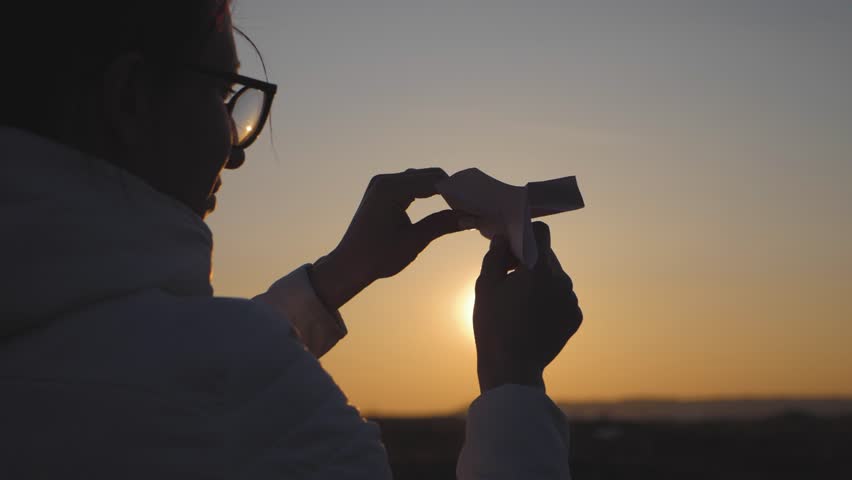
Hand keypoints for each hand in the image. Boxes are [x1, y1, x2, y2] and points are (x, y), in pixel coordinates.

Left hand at [310, 168, 472, 309]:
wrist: (349, 265)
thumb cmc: (378, 257)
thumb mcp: (414, 241)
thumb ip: (442, 224)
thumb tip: (472, 218)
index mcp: (390, 190)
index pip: (434, 182)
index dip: (457, 192)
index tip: (477, 204)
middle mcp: (385, 180)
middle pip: (429, 176)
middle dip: (451, 189)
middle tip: (472, 206)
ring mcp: (382, 183)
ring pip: (421, 178)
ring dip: (440, 190)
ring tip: (460, 206)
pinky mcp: (382, 190)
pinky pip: (411, 185)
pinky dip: (427, 192)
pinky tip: (443, 205)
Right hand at [473, 222, 582, 391]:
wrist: (512, 368)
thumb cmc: (494, 325)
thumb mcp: (485, 286)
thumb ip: (495, 255)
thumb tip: (503, 238)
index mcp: (539, 268)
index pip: (540, 232)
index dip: (523, 234)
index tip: (509, 248)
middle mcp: (562, 279)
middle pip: (547, 255)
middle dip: (528, 260)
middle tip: (507, 275)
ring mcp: (571, 299)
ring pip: (555, 277)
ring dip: (539, 281)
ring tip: (518, 301)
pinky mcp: (575, 317)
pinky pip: (562, 298)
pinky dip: (549, 300)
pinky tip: (531, 316)